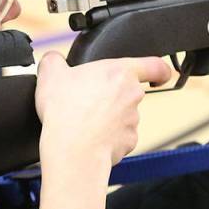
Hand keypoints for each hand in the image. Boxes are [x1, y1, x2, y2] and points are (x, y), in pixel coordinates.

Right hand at [35, 52, 170, 208]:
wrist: (72, 148)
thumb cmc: (66, 110)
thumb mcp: (50, 73)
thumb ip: (54, 60)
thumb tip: (53, 60)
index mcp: (120, 72)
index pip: (155, 66)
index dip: (158, 70)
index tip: (156, 75)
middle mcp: (132, 96)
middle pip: (129, 92)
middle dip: (112, 96)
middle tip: (88, 100)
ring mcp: (132, 121)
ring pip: (123, 116)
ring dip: (108, 118)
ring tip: (83, 121)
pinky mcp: (128, 142)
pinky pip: (120, 137)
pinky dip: (107, 137)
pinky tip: (89, 137)